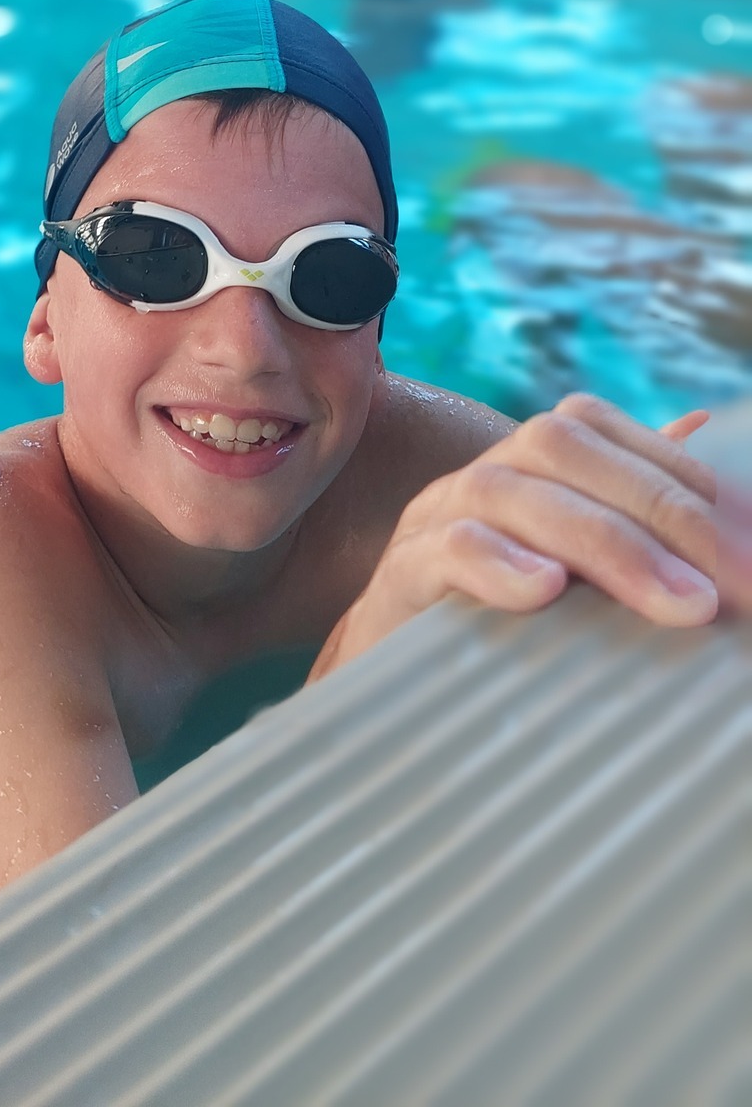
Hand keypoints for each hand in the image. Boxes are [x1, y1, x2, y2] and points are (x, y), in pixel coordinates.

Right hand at [313, 394, 717, 677]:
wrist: (391, 678)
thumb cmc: (502, 622)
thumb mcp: (580, 567)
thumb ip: (631, 510)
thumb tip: (704, 427)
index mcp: (525, 465)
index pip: (601, 429)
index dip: (683, 478)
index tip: (750, 552)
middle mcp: (479, 477)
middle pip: (559, 446)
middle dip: (659, 509)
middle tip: (734, 585)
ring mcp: (433, 519)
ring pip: (506, 489)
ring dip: (605, 542)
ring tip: (681, 605)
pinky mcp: (402, 575)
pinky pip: (445, 546)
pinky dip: (499, 562)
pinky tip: (548, 590)